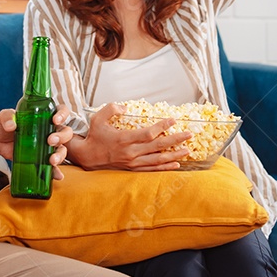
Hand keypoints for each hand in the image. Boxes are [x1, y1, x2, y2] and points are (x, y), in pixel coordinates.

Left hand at [0, 105, 73, 179]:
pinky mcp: (41, 158)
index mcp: (44, 115)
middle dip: (61, 137)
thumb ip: (8, 117)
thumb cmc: (4, 123)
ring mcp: (46, 145)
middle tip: (50, 140)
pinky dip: (55, 171)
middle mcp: (49, 130)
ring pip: (61, 149)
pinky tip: (57, 175)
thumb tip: (11, 125)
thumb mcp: (5, 116)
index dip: (62, 114)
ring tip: (51, 160)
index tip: (55, 120)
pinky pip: (52, 165)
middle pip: (65, 132)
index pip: (61, 111)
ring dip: (60, 155)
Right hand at [72, 103, 190, 171]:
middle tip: (189, 134)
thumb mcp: (98, 118)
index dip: (162, 126)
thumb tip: (125, 107)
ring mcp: (133, 162)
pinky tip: (176, 164)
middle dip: (175, 140)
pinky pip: (152, 169)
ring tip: (187, 150)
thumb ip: (111, 109)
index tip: (173, 120)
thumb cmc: (94, 136)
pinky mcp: (133, 168)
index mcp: (124, 139)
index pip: (148, 133)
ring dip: (174, 155)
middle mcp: (131, 152)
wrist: (87, 157)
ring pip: (158, 159)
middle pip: (158, 146)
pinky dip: (165, 167)